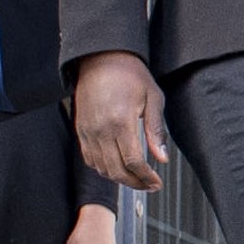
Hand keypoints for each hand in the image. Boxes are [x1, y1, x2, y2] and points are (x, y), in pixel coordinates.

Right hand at [72, 52, 167, 191]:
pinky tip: (117, 166)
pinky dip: (103, 168)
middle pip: (116, 171)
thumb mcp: (152, 97)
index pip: (133, 162)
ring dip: (119, 178)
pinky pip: (89, 159)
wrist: (101, 59)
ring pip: (101, 168)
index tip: (156, 183)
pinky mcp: (80, 130)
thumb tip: (162, 158)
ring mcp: (87, 131)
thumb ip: (156, 130)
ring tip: (136, 177)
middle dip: (135, 183)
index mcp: (120, 121)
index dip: (146, 178)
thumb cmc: (130, 74)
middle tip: (149, 185)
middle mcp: (101, 129)